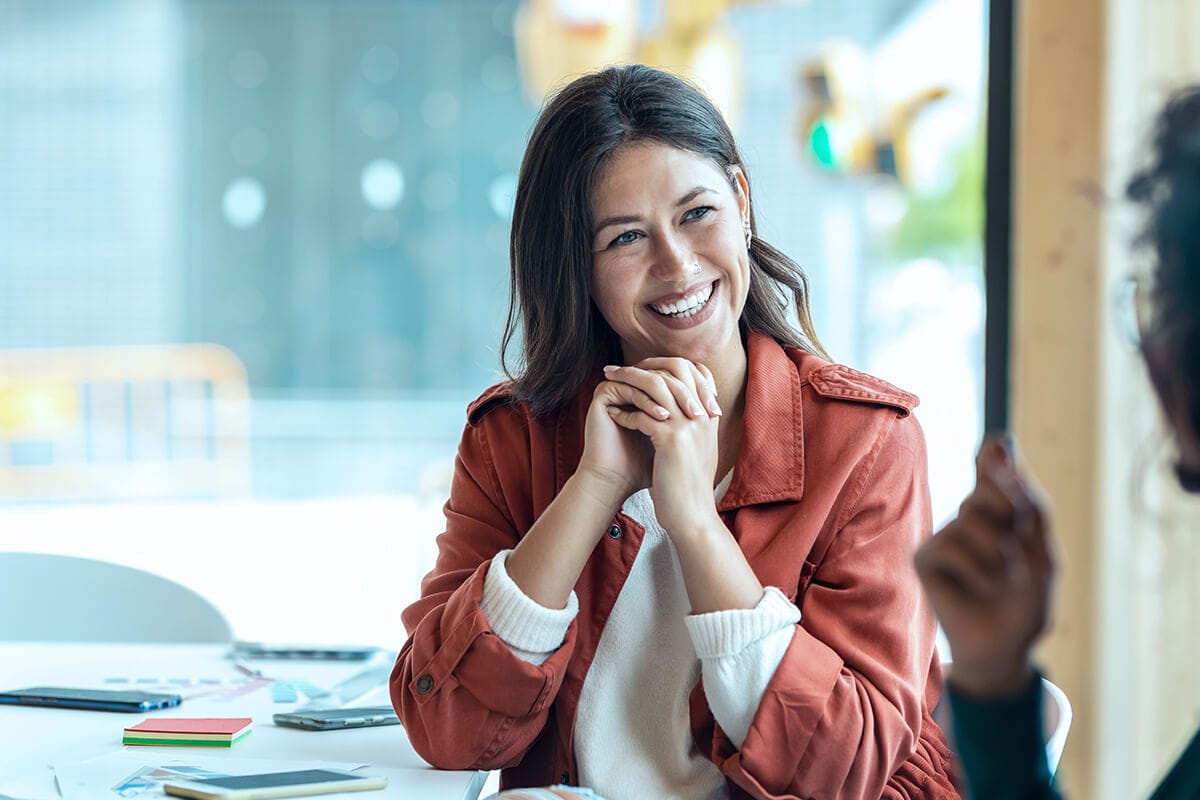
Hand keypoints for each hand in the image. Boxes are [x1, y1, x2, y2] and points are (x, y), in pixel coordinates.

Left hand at [600, 358, 721, 535]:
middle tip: (616, 369)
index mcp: (709, 415)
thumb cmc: (688, 486)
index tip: (639, 367)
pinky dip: (626, 413)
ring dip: (627, 384)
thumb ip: (690, 424)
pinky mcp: (672, 440)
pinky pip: (644, 415)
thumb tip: (670, 406)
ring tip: (608, 384)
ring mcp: (690, 426)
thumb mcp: (696, 449)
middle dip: (641, 367)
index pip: (692, 371)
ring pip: (656, 388)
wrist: (692, 516)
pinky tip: (614, 416)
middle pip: (674, 371)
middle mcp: (703, 415)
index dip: (662, 365)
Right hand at [913, 434, 1055, 696]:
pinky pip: (951, 545)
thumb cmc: (1025, 602)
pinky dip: (977, 569)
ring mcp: (946, 535)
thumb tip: (1004, 455)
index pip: (994, 467)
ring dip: (999, 552)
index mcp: (1001, 512)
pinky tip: (981, 587)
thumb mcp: (1043, 552)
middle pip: (990, 486)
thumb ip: (1030, 503)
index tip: (998, 444)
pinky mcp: (925, 557)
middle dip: (1011, 514)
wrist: (1006, 647)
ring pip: (971, 516)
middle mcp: (969, 517)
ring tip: (1003, 579)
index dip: (995, 452)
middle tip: (1018, 547)